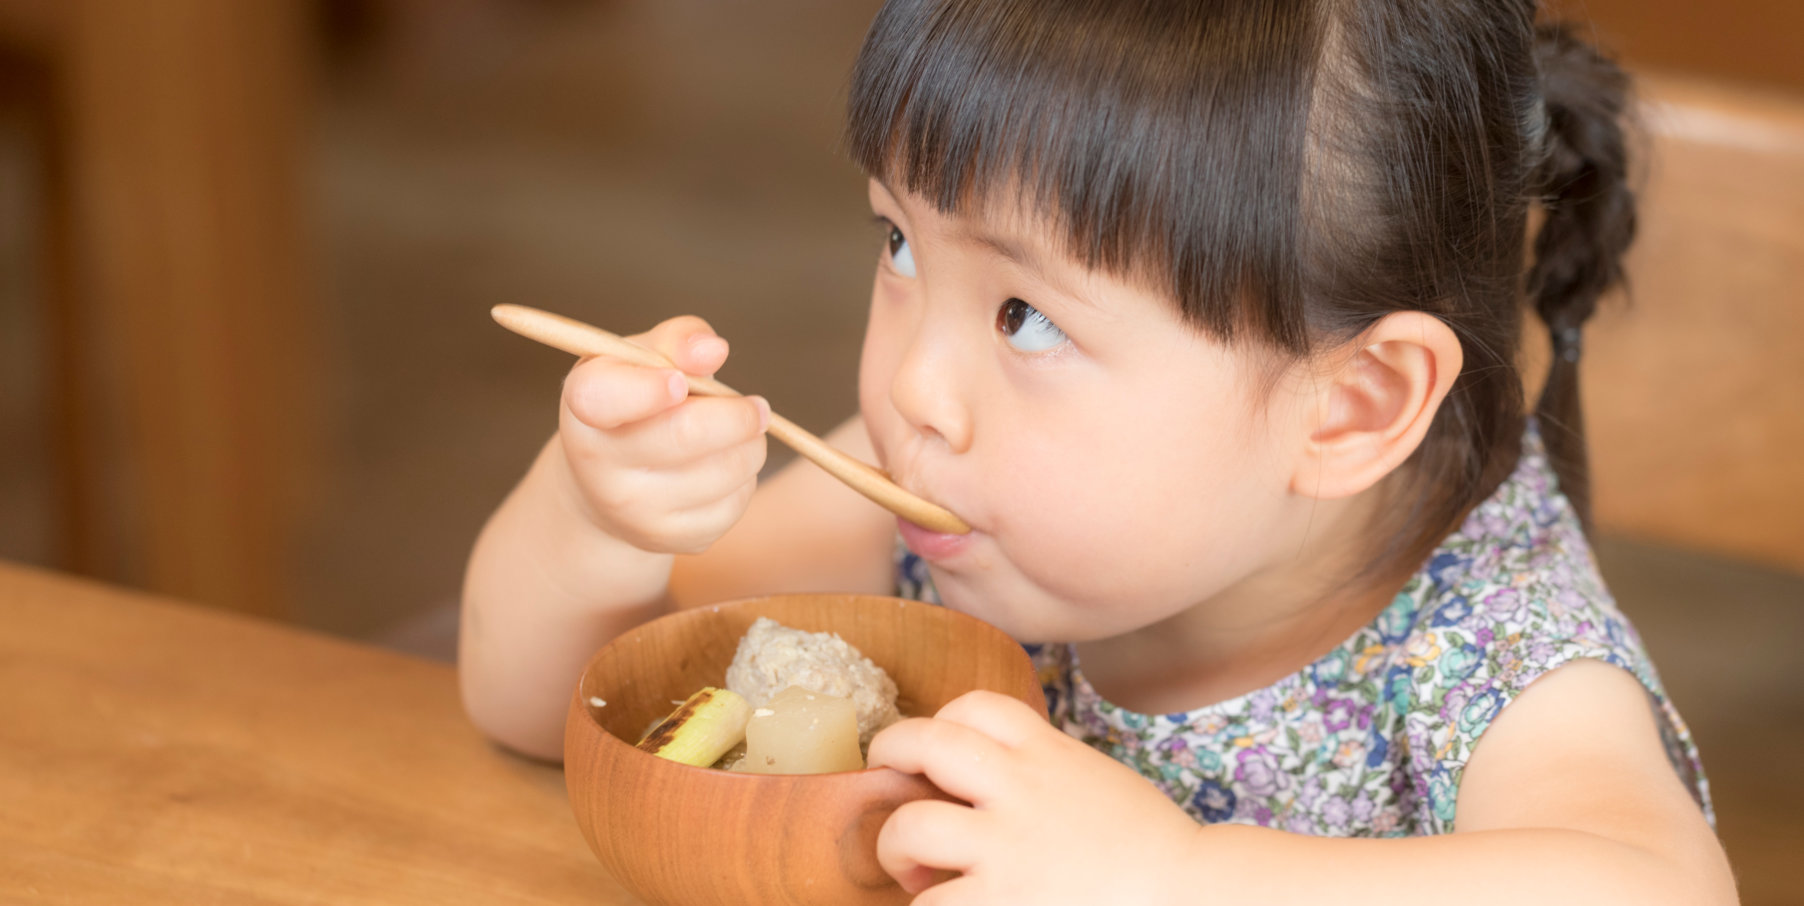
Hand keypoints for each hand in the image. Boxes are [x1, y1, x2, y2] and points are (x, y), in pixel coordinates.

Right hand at [556, 316, 768, 554]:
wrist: (605, 487)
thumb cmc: (633, 404)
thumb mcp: (639, 361)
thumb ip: (676, 342)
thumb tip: (714, 350)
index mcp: (584, 406)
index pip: (605, 397)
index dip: (649, 388)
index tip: (681, 383)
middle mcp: (598, 466)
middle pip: (686, 434)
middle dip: (738, 414)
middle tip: (756, 406)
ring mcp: (633, 511)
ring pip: (725, 470)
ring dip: (750, 444)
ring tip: (740, 433)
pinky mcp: (672, 540)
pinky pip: (736, 503)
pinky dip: (745, 478)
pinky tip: (725, 466)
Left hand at [867, 691, 1203, 904]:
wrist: (1193, 895)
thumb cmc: (1150, 849)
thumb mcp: (1096, 781)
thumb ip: (1045, 770)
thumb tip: (990, 777)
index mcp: (1049, 752)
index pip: (975, 705)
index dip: (944, 721)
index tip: (941, 750)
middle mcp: (1021, 788)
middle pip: (923, 743)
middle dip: (891, 754)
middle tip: (885, 778)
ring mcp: (1007, 847)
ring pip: (910, 827)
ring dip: (897, 848)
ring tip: (913, 870)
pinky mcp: (1000, 903)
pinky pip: (930, 905)